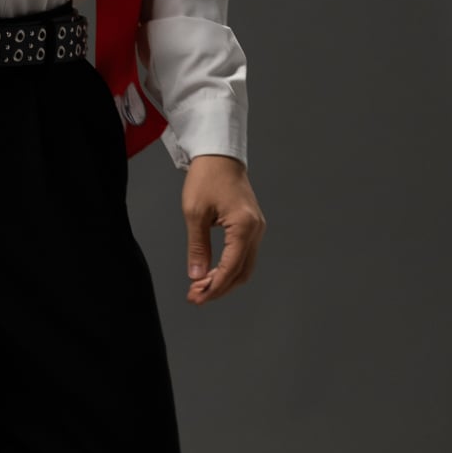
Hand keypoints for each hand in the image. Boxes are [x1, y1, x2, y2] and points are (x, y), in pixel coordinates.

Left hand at [182, 155, 264, 305]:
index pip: (231, 268)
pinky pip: (244, 255)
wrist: (219, 155)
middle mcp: (256, 230)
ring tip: (200, 287)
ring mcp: (256, 228)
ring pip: (245, 266)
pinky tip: (211, 272)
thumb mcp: (195, 213)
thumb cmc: (206, 177)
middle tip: (196, 296)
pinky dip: (229, 267)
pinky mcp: (252, 226)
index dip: (214, 287)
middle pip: (242, 272)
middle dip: (219, 288)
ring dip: (224, 280)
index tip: (197, 298)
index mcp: (243, 226)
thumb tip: (197, 276)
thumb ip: (197, 247)